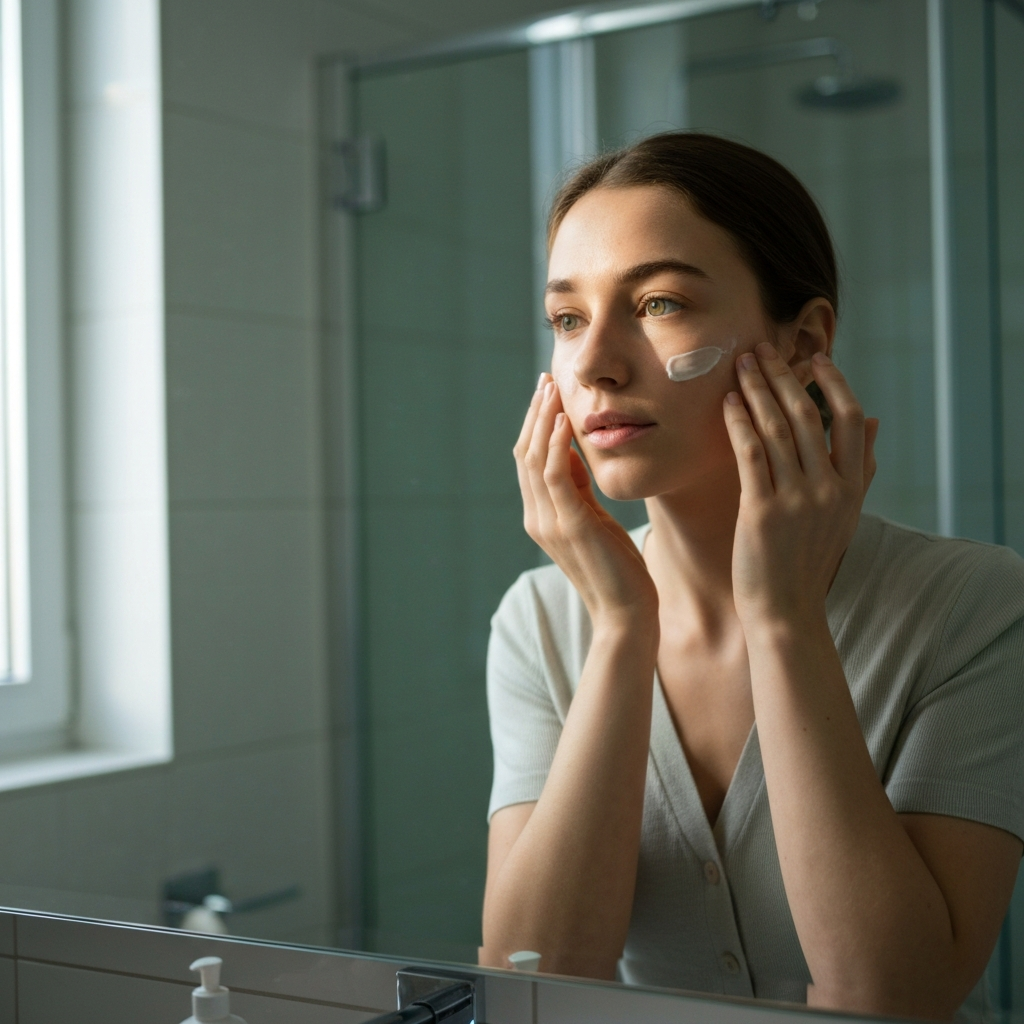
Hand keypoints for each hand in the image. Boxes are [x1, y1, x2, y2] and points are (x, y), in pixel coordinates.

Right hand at [514, 374, 658, 626]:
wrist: (626, 614)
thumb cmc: (617, 569)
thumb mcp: (594, 520)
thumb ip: (578, 490)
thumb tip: (572, 452)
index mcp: (540, 516)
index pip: (528, 460)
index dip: (535, 423)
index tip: (547, 391)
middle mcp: (537, 518)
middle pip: (525, 453)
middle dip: (535, 413)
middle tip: (547, 379)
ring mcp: (549, 523)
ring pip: (535, 459)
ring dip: (543, 420)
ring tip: (553, 390)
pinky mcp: (571, 526)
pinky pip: (555, 476)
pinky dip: (557, 445)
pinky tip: (566, 421)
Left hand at [723, 344, 878, 629]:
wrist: (786, 611)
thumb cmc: (808, 562)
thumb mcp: (845, 514)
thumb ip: (859, 467)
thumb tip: (875, 420)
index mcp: (851, 487)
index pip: (849, 420)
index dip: (832, 383)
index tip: (814, 357)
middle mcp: (829, 489)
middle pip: (809, 416)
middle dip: (784, 376)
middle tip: (762, 348)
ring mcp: (797, 499)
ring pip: (779, 429)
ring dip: (758, 390)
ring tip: (741, 364)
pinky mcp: (762, 511)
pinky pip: (751, 454)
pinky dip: (740, 422)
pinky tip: (728, 402)